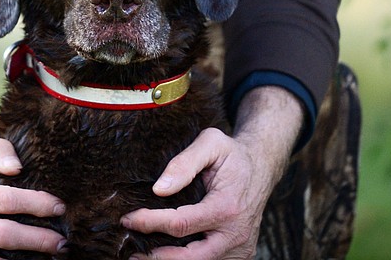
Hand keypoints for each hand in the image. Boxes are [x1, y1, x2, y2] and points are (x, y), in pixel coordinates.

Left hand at [121, 87, 302, 259]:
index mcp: (227, 207)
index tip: (128, 219)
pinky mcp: (241, 253)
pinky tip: (169, 252)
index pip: (181, 224)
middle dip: (159, 257)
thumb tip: (159, 190)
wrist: (261, 167)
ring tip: (146, 255)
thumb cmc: (232, 154)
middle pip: (191, 257)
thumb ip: (183, 163)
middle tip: (133, 254)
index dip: (151, 223)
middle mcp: (236, 233)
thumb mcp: (210, 143)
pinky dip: (190, 259)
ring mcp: (241, 247)